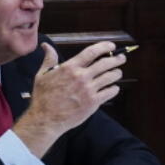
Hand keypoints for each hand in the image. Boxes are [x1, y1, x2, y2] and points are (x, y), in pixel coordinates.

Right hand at [13, 41, 125, 156]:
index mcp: (70, 67)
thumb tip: (46, 46)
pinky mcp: (93, 102)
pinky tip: (113, 88)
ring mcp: (88, 90)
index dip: (105, 47)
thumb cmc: (43, 97)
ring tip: (117, 73)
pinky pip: (110, 92)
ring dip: (117, 73)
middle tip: (121, 58)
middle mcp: (81, 77)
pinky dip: (114, 88)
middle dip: (117, 59)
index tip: (112, 46)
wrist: (45, 119)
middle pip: (106, 63)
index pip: (92, 52)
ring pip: (111, 77)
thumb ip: (49, 59)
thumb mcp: (42, 75)